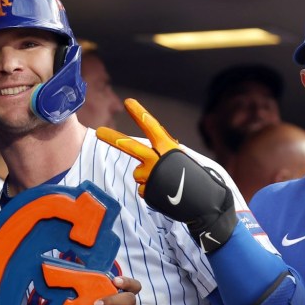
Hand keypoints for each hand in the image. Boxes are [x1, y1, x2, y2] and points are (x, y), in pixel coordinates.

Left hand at [97, 99, 236, 252]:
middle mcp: (157, 160)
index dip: (139, 114)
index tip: (128, 102)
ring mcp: (151, 176)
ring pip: (138, 174)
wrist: (206, 203)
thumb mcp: (181, 159)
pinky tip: (164, 194)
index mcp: (168, 148)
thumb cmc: (195, 179)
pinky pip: (143, 189)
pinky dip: (151, 191)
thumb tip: (148, 155)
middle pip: (130, 147)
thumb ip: (164, 154)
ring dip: (147, 178)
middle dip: (113, 138)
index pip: (152, 127)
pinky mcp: (148, 191)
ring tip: (165, 184)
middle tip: (98, 132)